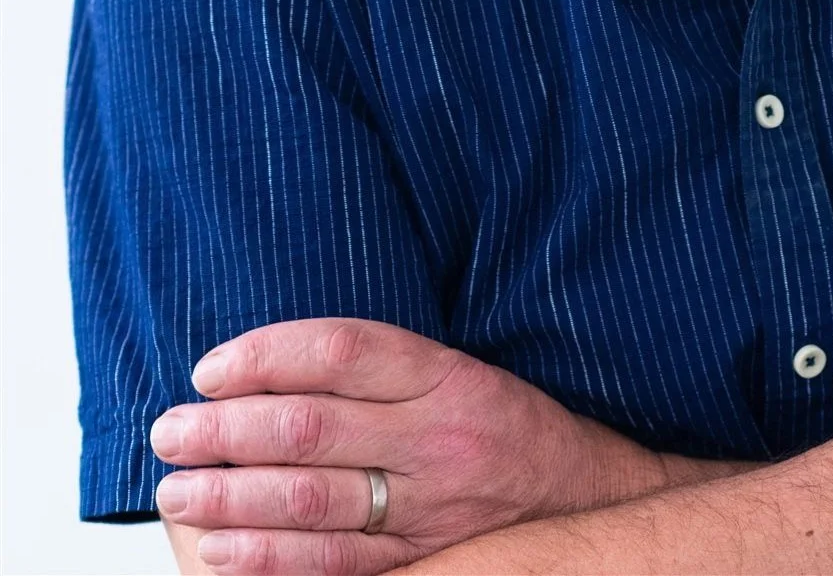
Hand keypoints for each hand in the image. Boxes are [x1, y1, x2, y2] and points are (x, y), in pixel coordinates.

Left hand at [150, 317, 674, 573]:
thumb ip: (378, 371)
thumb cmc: (504, 427)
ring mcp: (432, 511)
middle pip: (312, 429)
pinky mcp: (426, 564)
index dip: (265, 355)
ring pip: (313, 504)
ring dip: (231, 499)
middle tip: (170, 430)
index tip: (209, 368)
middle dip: (226, 431)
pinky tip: (222, 551)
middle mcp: (439, 440)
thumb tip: (268, 371)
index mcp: (446, 377)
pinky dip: (270, 561)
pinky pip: (336, 568)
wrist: (589, 499)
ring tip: (177, 490)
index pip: (340, 351)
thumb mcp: (458, 372)